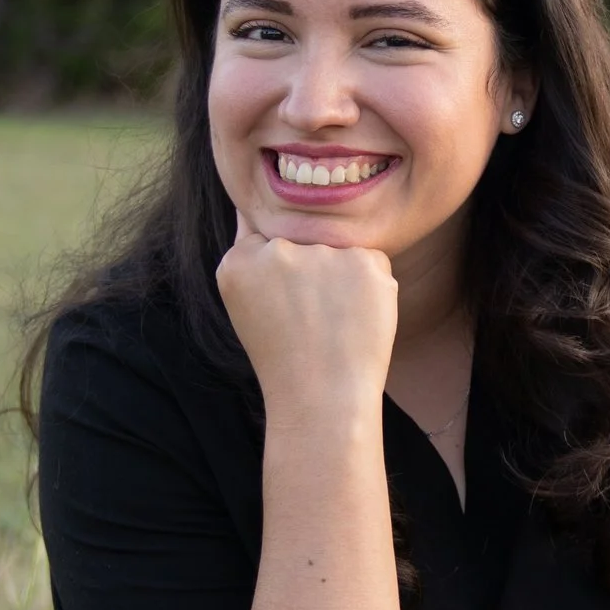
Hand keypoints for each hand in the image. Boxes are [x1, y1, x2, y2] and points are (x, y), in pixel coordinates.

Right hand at [217, 225, 398, 416]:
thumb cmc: (286, 360)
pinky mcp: (362, 260)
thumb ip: (252, 257)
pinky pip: (372, 260)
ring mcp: (319, 254)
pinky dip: (372, 287)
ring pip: (339, 250)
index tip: (287, 306)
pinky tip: (357, 320)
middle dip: (314, 274)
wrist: (322, 400)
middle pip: (306, 242)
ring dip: (343, 278)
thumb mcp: (249, 307)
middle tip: (312, 321)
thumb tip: (251, 209)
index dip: (284, 275)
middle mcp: (275, 251)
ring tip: (335, 325)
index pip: (265, 238)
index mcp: (237, 262)